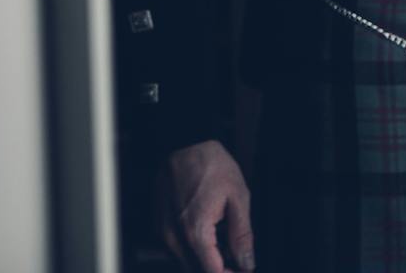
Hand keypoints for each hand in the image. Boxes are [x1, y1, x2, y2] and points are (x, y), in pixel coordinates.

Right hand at [156, 139, 253, 271]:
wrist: (184, 145)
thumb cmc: (211, 166)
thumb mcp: (238, 197)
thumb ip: (242, 235)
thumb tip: (247, 263)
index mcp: (196, 231)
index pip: (211, 271)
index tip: (242, 270)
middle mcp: (173, 237)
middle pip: (196, 269)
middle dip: (219, 267)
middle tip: (237, 259)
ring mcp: (163, 234)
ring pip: (185, 262)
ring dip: (206, 259)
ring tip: (225, 243)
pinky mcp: (158, 228)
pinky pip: (176, 250)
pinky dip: (193, 249)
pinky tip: (209, 235)